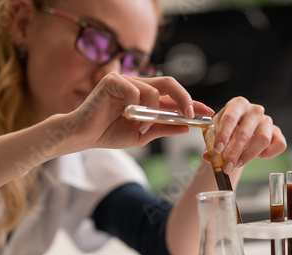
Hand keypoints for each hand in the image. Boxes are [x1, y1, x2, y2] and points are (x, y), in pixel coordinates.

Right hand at [67, 73, 213, 150]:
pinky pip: (135, 90)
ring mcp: (126, 81)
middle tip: (192, 114)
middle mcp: (139, 86)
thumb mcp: (143, 134)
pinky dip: (138, 107)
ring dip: (154, 112)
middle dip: (185, 98)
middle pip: (170, 84)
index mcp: (147, 98)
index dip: (192, 103)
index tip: (208, 113)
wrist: (83, 136)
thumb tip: (186, 127)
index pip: (174, 97)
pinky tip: (131, 118)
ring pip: (153, 90)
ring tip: (144, 127)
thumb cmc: (109, 133)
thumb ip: (163, 128)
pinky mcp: (112, 81)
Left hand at [203, 97, 286, 173]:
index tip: (217, 150)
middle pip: (246, 132)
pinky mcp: (277, 132)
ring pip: (263, 139)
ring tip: (237, 164)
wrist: (240, 131)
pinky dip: (269, 154)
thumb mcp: (215, 133)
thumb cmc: (227, 129)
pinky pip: (279, 144)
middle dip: (234, 152)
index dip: (223, 135)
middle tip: (227, 167)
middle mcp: (255, 110)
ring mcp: (267, 121)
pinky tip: (257, 157)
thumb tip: (207, 157)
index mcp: (238, 104)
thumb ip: (210, 145)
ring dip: (249, 155)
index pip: (230, 118)